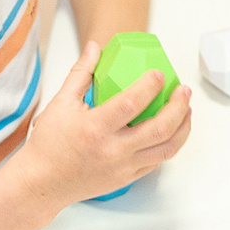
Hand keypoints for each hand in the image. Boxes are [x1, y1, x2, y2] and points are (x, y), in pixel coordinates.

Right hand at [19, 41, 192, 204]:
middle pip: (159, 128)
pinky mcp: (127, 178)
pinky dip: (170, 144)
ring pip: (166, 148)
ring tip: (187, 110)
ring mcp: (123, 167)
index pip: (131, 104)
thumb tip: (96, 47)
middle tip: (183, 91)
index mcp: (95, 128)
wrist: (42, 182)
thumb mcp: (61, 103)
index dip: (149, 86)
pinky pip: (157, 161)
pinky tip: (173, 130)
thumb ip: (81, 73)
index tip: (159, 74)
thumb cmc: (49, 143)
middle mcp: (113, 150)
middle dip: (178, 106)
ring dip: (182, 127)